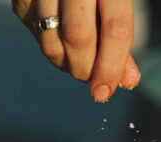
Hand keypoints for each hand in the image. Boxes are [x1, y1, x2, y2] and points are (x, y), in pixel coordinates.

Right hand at [12, 0, 140, 101]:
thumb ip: (119, 33)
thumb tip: (127, 81)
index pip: (115, 29)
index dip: (112, 66)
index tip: (105, 93)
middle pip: (79, 38)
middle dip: (86, 70)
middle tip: (92, 81)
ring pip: (51, 43)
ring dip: (66, 65)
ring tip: (79, 63)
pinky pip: (34, 34)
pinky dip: (51, 47)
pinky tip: (61, 40)